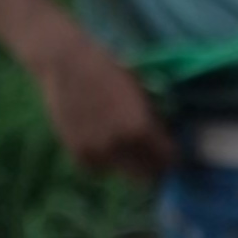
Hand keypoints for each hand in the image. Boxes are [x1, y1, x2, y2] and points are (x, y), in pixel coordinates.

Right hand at [31, 30, 174, 180]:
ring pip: (122, 174)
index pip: (168, 160)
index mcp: (141, 129)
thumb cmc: (108, 71)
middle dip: (152, 168)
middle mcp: (120, 145)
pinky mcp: (77, 152)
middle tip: (151, 158)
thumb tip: (167, 140)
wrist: (65, 62)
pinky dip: (103, 162)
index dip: (171, 158)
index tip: (170, 154)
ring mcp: (97, 151)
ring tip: (124, 147)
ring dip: (127, 165)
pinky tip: (102, 144)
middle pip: (147, 175)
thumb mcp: (141, 94)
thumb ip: (154, 120)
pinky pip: (98, 169)